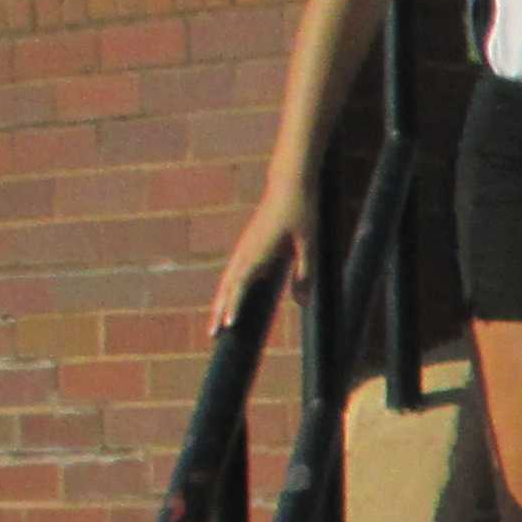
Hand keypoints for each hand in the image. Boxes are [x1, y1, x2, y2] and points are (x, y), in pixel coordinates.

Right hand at [212, 187, 308, 334]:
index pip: (240, 285)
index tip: (228, 326)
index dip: (233, 306)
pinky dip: (230, 289)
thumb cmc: (301, 212)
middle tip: (212, 336)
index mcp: (258, 253)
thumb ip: (305, 273)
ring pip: (228, 280)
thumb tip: (302, 304)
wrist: (290, 185)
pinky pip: (236, 272)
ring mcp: (245, 249)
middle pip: (227, 287)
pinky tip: (231, 302)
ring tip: (217, 324)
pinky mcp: (249, 246)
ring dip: (221, 302)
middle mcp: (246, 252)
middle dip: (219, 311)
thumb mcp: (310, 244)